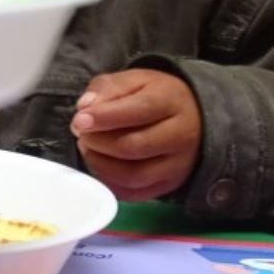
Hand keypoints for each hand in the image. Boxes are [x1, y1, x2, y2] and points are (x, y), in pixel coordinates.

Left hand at [71, 68, 202, 201]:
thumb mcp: (134, 80)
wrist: (194, 117)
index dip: (104, 118)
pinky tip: (99, 164)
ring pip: (134, 175)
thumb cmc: (157, 95)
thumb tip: (85, 107)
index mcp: (171, 101)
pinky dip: (110, 182)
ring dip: (101, 164)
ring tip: (88, 147)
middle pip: (134, 146)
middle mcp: (181, 135)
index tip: (79, 120)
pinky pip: (135, 193)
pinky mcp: (171, 184)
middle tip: (81, 133)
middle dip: (99, 142)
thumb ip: (109, 88)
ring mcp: (179, 164)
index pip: (138, 111)